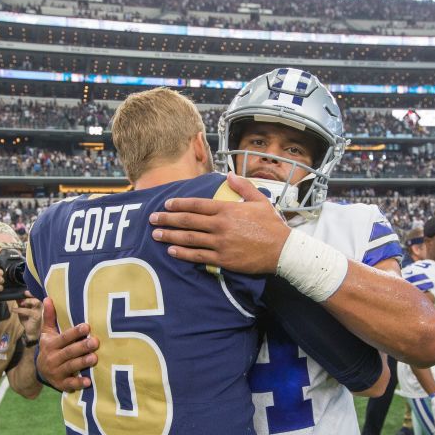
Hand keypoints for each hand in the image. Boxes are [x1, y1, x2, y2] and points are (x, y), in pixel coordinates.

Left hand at [15, 292, 42, 338]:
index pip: (37, 296)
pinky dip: (20, 310)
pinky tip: (14, 310)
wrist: (32, 333)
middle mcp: (42, 307)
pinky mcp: (37, 316)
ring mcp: (40, 311)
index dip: (31, 293)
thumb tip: (17, 297)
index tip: (25, 292)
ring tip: (21, 303)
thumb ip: (21, 305)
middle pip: (37, 297)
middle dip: (30, 295)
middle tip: (23, 296)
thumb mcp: (23, 312)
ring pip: (36, 302)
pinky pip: (28, 311)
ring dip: (28, 301)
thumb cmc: (29, 322)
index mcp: (39, 305)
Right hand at [36, 297, 95, 392]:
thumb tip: (48, 298)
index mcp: (50, 344)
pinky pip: (70, 384)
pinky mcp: (61, 384)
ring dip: (82, 363)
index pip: (63, 338)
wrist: (40, 370)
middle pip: (68, 352)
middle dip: (82, 347)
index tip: (87, 327)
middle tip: (96, 342)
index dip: (74, 332)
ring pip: (70, 366)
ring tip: (95, 358)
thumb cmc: (49, 347)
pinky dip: (78, 383)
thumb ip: (49, 317)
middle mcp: (52, 358)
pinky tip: (88, 382)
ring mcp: (56, 372)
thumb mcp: (47, 333)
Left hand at [150, 173, 289, 273]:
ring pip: (189, 239)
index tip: (166, 204)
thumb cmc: (272, 225)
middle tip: (152, 219)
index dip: (179, 204)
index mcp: (227, 209)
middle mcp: (220, 225)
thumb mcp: (259, 200)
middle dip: (167, 219)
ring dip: (170, 236)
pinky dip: (183, 253)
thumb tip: (229, 175)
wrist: (282, 250)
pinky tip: (171, 251)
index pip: (197, 205)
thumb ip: (242, 186)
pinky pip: (198, 256)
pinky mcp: (222, 259)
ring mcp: (220, 243)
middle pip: (187, 221)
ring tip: (156, 235)